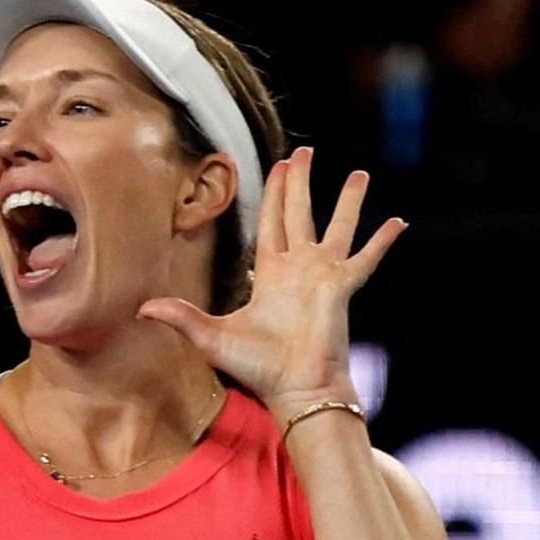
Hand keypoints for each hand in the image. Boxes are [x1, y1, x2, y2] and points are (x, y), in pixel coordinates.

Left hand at [136, 146, 407, 417]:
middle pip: (299, 213)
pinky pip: (366, 258)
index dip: (273, 196)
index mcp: (270, 274)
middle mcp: (298, 268)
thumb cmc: (257, 368)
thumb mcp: (210, 336)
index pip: (270, 224)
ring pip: (337, 226)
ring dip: (347, 200)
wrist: (293, 388)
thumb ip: (179, 317)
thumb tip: (140, 309)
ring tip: (358, 172)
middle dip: (300, 182)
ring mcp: (323, 276)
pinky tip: (398, 222)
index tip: (278, 168)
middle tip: (304, 151)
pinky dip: (382, 241)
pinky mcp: (342, 288)